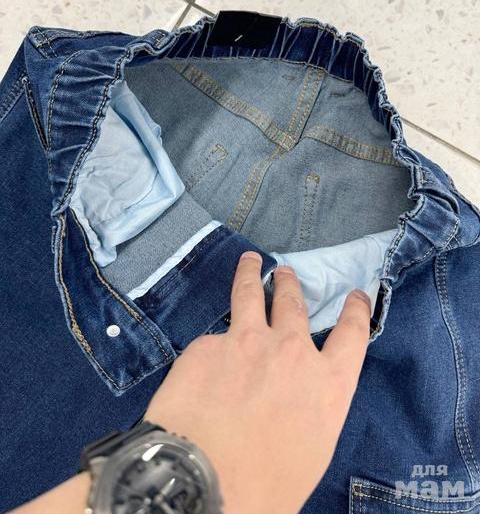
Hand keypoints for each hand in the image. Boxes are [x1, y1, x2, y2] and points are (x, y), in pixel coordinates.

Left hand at [145, 250, 371, 513]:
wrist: (202, 482)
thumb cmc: (265, 487)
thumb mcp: (311, 450)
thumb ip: (310, 409)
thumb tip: (294, 399)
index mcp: (327, 383)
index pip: (352, 334)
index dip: (356, 311)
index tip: (355, 295)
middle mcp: (291, 351)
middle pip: (294, 304)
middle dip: (290, 284)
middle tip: (284, 272)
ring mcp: (246, 341)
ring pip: (250, 295)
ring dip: (251, 274)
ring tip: (249, 262)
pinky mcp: (205, 346)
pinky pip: (211, 341)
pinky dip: (210, 348)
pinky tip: (199, 368)